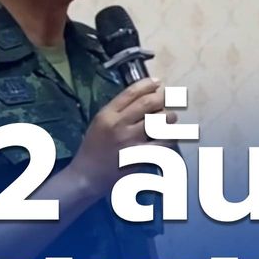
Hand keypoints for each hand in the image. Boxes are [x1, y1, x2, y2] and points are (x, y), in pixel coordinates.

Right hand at [69, 78, 176, 197]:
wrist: (87, 175)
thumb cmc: (94, 148)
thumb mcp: (100, 122)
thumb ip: (118, 110)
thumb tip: (145, 96)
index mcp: (107, 115)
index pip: (131, 92)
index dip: (148, 84)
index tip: (158, 82)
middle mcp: (119, 125)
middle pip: (148, 104)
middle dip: (164, 98)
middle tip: (170, 99)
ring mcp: (131, 142)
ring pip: (160, 122)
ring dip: (169, 118)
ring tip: (171, 118)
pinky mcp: (140, 158)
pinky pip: (163, 143)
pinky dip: (170, 138)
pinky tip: (170, 137)